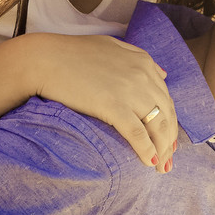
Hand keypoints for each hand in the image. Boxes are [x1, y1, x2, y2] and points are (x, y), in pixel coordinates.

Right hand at [29, 34, 177, 172]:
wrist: (44, 59)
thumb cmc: (73, 53)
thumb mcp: (113, 47)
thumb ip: (141, 59)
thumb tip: (163, 74)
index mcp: (144, 63)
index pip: (166, 98)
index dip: (170, 121)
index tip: (168, 140)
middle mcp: (143, 76)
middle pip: (166, 114)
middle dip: (169, 140)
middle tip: (168, 161)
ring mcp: (130, 91)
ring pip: (157, 125)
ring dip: (162, 150)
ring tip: (160, 168)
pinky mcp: (113, 106)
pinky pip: (137, 133)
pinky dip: (146, 149)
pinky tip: (148, 162)